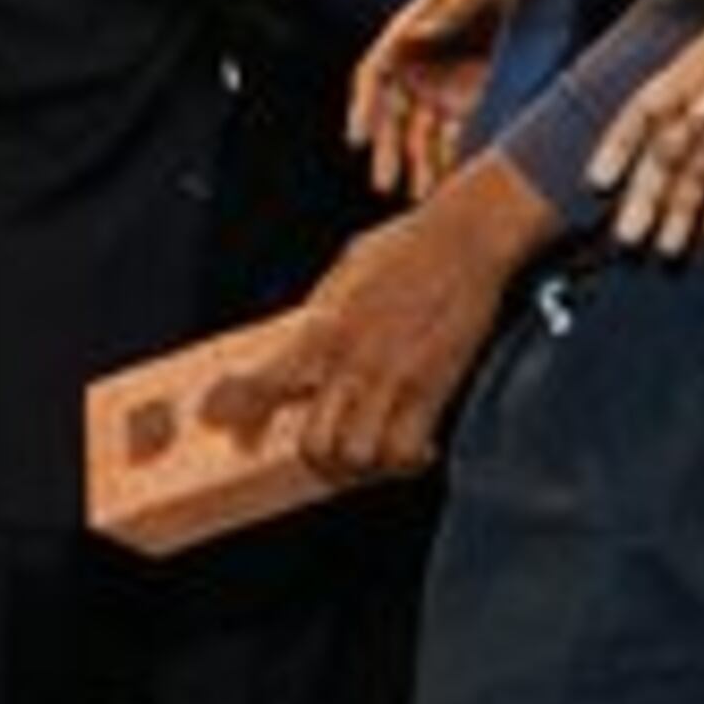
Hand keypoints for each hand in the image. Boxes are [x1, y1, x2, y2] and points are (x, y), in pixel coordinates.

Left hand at [203, 165, 557, 481]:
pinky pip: (406, 450)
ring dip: (361, 465)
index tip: (239, 432)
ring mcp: (392, 378)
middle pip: (314, 443)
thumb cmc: (405, 244)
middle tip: (329, 456)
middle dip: (317, 460)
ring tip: (370, 455)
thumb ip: (320, 314)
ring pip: (357, 457)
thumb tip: (300, 341)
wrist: (464, 237)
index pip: (265, 385)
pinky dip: (405, 460)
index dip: (243, 417)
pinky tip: (411, 449)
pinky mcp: (432, 388)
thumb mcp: (343, 272)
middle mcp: (350, 360)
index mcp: (321, 328)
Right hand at [348, 0, 525, 201]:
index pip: (375, 73)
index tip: (357, 138)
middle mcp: (423, 63)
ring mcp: (448, 85)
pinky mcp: (477, 103)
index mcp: (412, 30)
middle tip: (384, 184)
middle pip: (394, 113)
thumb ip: (449, 14)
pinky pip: (457, 138)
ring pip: (423, 134)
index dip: (363, 107)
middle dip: (388, 150)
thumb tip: (408, 38)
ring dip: (420, 165)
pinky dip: (453, 162)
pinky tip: (454, 186)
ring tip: (422, 198)